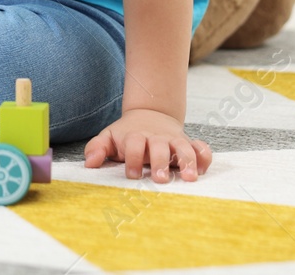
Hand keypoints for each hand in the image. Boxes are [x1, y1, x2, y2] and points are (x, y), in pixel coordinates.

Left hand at [83, 108, 212, 181]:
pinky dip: (204, 156)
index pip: (134, 144)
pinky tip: (203, 169)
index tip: (131, 175)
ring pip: (184, 147)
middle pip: (160, 146)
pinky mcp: (189, 144)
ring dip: (187, 161)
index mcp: (136, 136)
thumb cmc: (126, 134)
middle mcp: (157, 138)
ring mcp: (174, 140)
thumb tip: (89, 164)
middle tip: (160, 179)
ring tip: (189, 178)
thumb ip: (97, 148)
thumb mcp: (109, 138)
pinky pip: (201, 148)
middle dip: (160, 161)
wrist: (150, 115)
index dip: (132, 158)